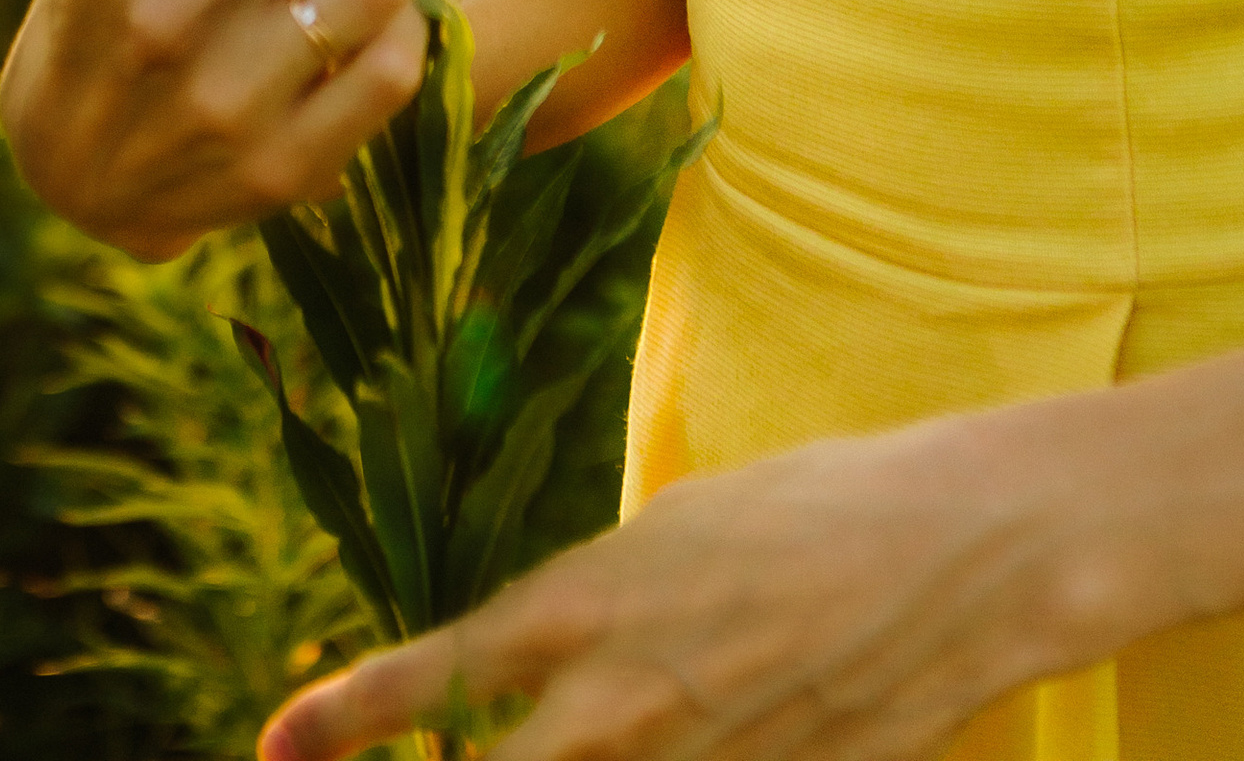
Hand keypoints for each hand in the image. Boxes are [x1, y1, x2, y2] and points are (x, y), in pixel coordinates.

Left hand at [258, 413, 1112, 760]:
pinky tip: (691, 741)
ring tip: (554, 740)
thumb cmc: (820, 506)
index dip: (353, 716)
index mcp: (594, 599)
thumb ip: (602, 610)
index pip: (443, 671)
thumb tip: (541, 662)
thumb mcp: (682, 533)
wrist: (964, 549)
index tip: (279, 744)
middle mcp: (627, 696)